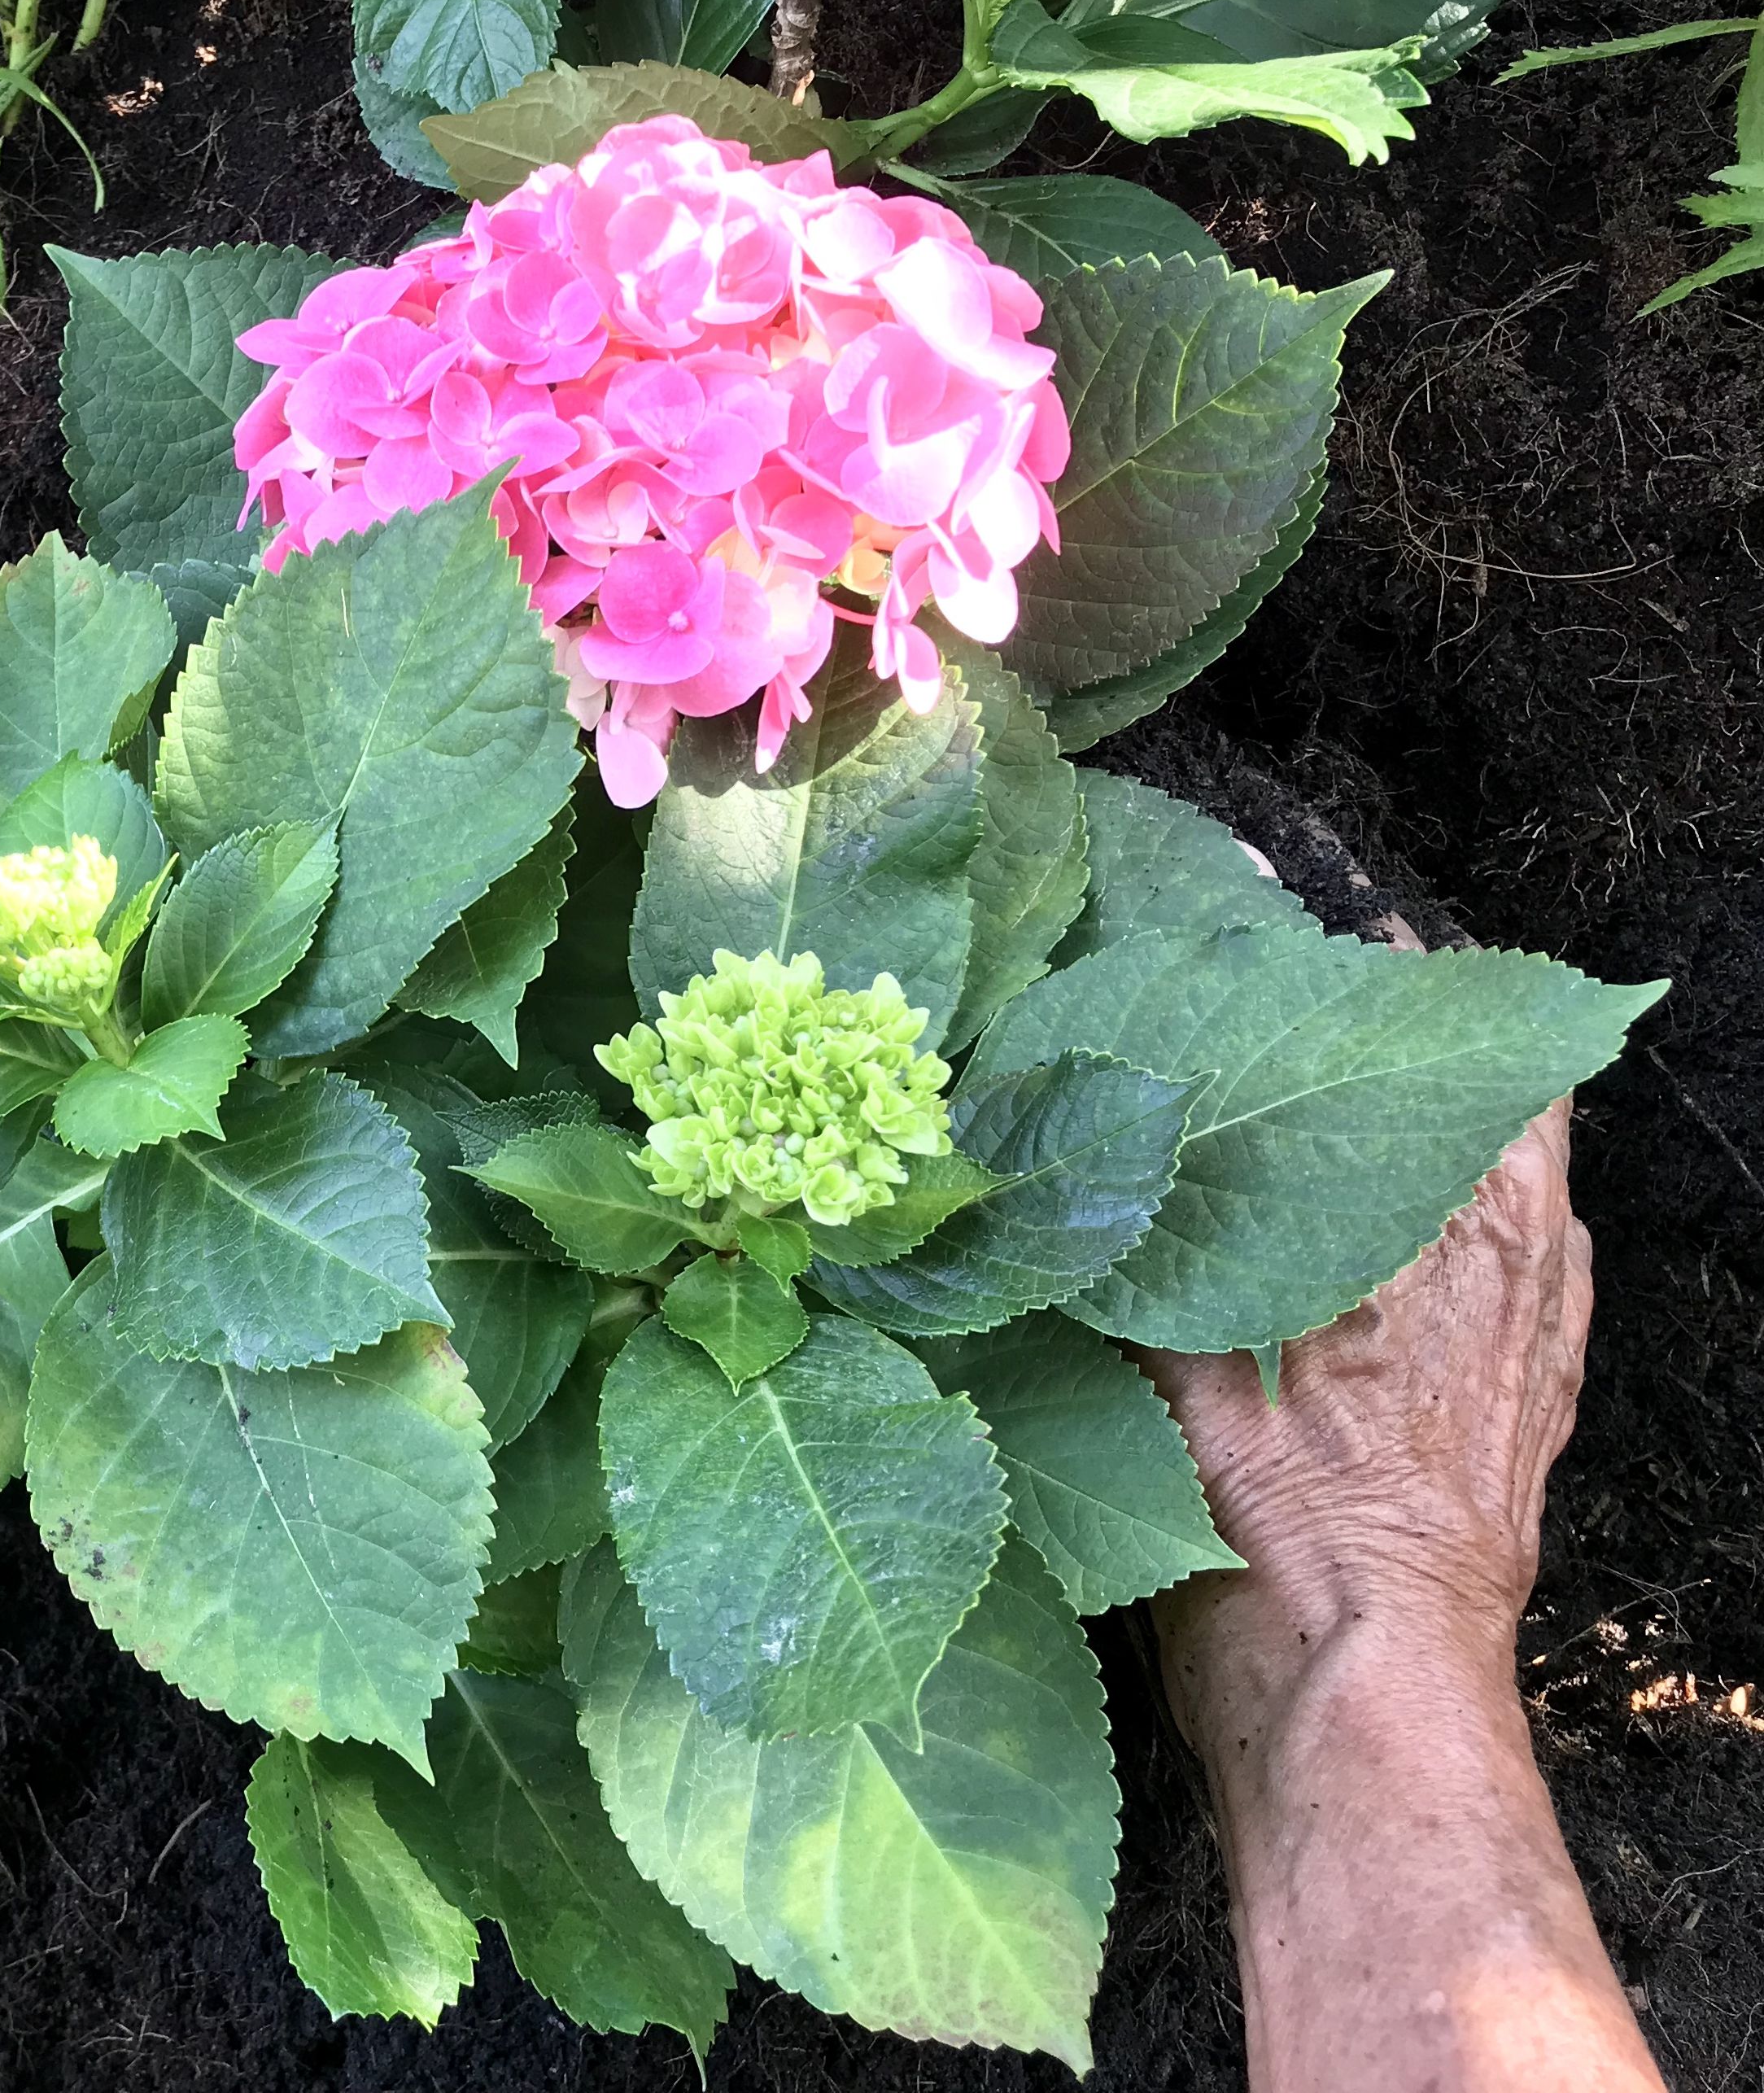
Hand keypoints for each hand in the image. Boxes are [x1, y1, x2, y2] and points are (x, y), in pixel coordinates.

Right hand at [1131, 912, 1657, 2092]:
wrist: (1364, 1705)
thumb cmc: (1262, 1558)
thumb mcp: (1172, 1395)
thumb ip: (1150, 1272)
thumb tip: (1089, 1177)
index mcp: (1381, 1277)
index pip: (1396, 1112)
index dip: (1385, 1018)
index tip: (1357, 951)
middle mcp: (1472, 1307)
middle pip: (1497, 1142)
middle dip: (1459, 1057)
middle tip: (1414, 990)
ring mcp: (1518, 1374)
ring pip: (1543, 1211)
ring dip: (1516, 1134)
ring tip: (1477, 1071)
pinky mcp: (1533, 1434)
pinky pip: (1568, 1307)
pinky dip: (1556, 1241)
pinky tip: (1545, 1221)